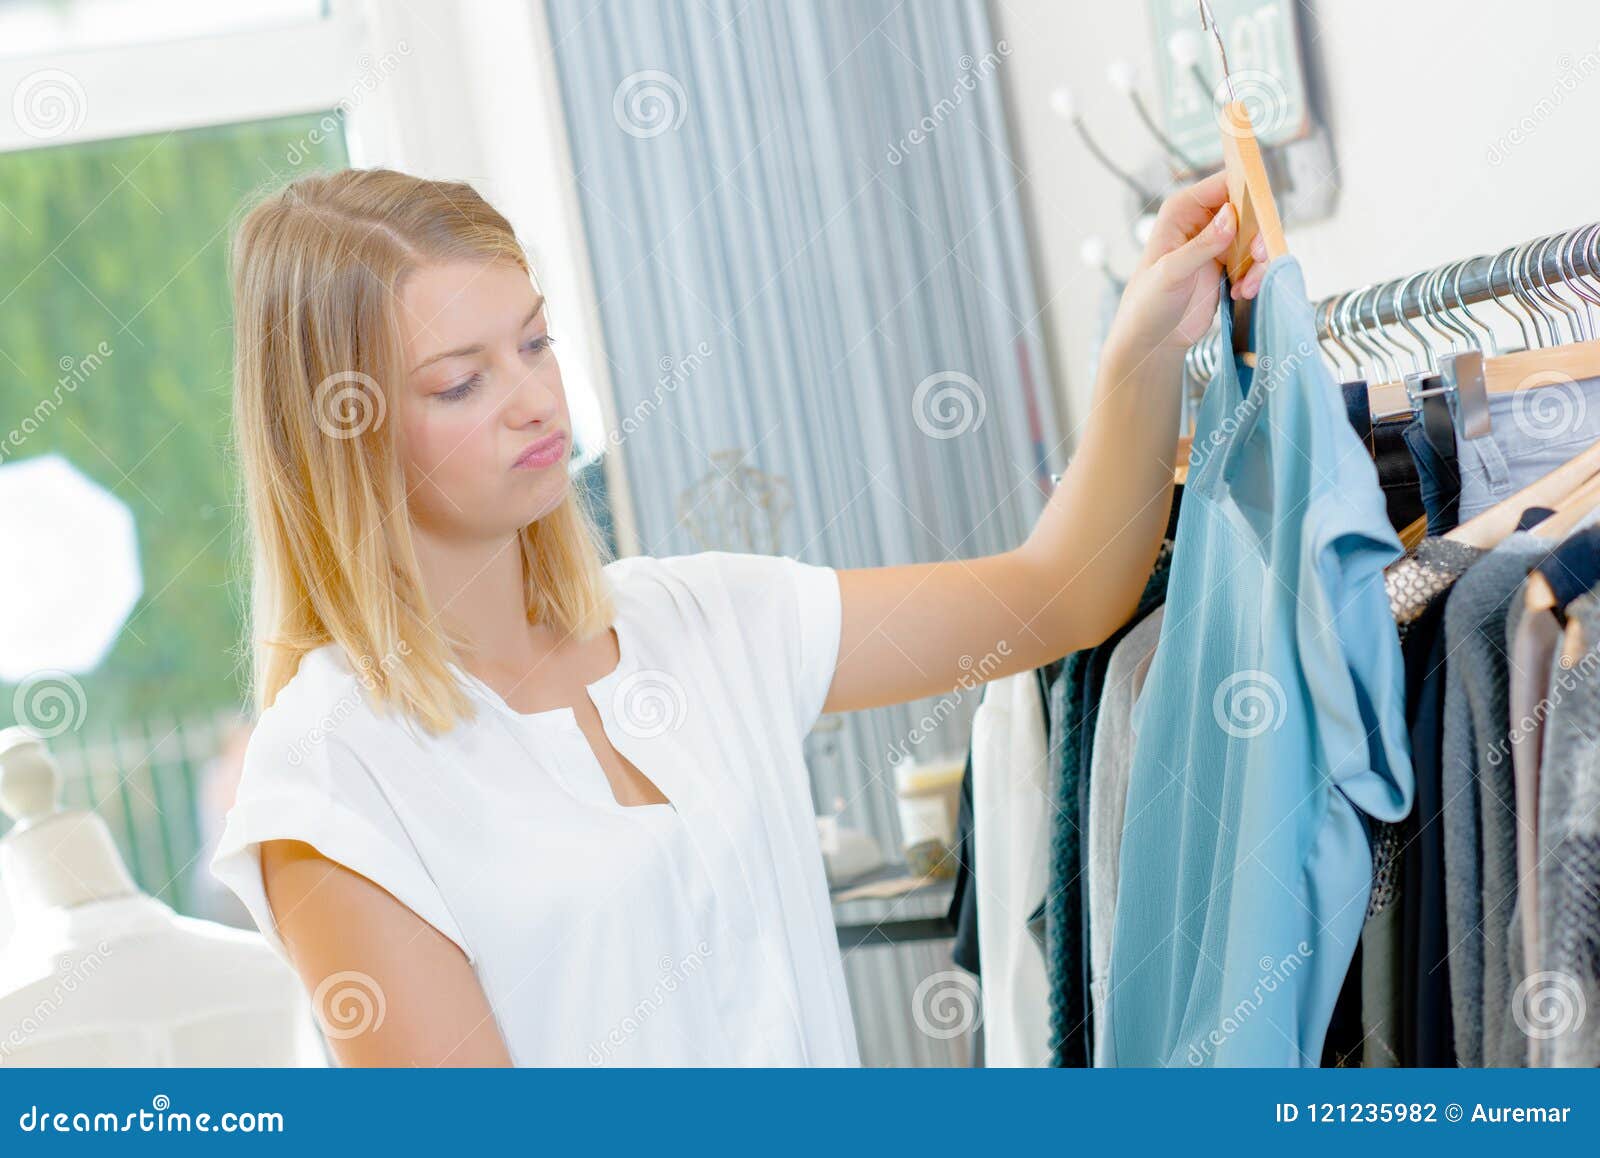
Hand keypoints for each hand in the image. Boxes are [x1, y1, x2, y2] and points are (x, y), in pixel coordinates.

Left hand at [1104, 170, 1270, 360]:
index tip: (1263, 214)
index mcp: (1182, 209)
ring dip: (1259, 261)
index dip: (1249, 191)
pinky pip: (1255, 260)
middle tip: (1259, 257)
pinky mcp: (1227, 264)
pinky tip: (1241, 293)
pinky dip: (1256, 275)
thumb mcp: (1171, 273)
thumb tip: (1231, 216)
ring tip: (1246, 288)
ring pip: (1256, 236)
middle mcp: (1202, 219)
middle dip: (1259, 234)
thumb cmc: (1147, 304)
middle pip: (1249, 209)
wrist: (1152, 339)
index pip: (1225, 183)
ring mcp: (1217, 241)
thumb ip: (1202, 245)